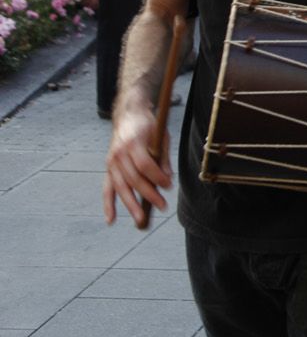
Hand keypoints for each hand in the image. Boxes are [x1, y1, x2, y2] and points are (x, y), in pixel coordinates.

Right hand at [103, 107, 169, 227]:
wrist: (128, 116)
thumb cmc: (148, 126)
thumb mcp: (161, 136)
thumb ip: (163, 158)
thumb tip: (168, 180)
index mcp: (133, 142)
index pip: (144, 164)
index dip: (157, 177)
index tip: (168, 186)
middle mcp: (119, 153)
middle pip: (133, 178)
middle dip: (148, 194)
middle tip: (162, 205)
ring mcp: (111, 162)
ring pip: (120, 187)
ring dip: (131, 205)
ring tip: (141, 220)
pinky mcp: (108, 168)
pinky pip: (107, 189)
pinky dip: (108, 205)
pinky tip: (111, 220)